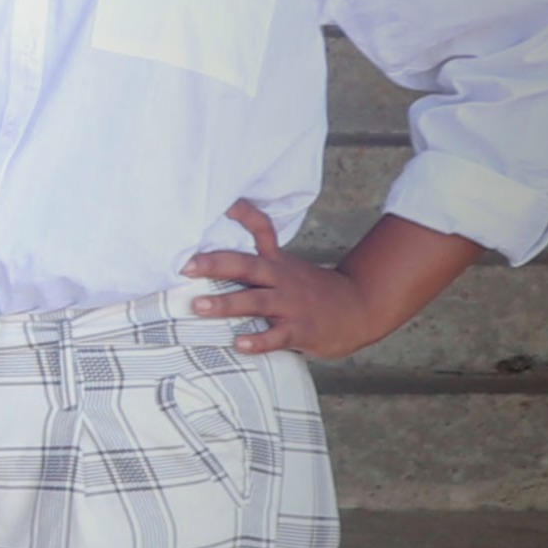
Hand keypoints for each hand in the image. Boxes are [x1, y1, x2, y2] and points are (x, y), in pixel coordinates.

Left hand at [182, 200, 428, 357]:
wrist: (361, 309)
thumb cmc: (312, 290)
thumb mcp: (287, 267)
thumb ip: (256, 259)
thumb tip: (211, 254)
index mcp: (276, 263)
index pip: (262, 230)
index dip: (244, 215)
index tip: (223, 203)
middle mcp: (282, 279)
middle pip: (248, 266)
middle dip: (216, 265)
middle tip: (186, 267)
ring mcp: (292, 304)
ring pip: (257, 301)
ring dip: (228, 304)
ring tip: (199, 306)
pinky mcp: (301, 330)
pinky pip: (278, 336)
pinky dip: (259, 341)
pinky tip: (240, 343)